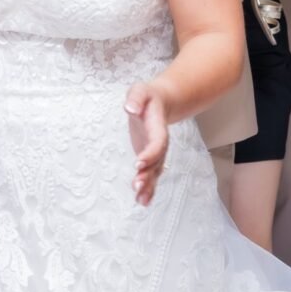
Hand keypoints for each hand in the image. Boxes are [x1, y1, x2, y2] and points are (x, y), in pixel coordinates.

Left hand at [124, 82, 169, 206]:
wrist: (159, 102)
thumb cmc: (147, 96)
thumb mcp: (140, 90)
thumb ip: (136, 98)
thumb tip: (130, 108)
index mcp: (158, 127)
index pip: (157, 143)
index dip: (150, 153)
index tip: (138, 163)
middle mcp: (160, 143)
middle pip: (157, 162)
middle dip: (148, 175)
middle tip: (137, 186)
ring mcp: (156, 153)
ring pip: (155, 172)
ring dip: (148, 186)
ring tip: (140, 200)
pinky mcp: (150, 158)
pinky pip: (152, 175)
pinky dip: (148, 188)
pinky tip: (143, 201)